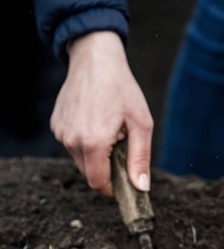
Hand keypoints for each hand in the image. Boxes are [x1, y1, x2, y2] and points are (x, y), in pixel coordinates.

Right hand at [51, 31, 152, 195]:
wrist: (95, 60)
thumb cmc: (122, 89)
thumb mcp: (141, 124)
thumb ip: (140, 158)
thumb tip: (141, 187)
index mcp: (93, 142)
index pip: (98, 182)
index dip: (113, 188)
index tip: (125, 182)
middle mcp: (71, 140)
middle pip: (89, 173)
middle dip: (107, 168)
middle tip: (122, 145)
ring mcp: (61, 132)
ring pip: (81, 159)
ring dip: (97, 154)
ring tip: (110, 129)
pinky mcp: (56, 124)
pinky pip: (72, 144)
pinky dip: (86, 141)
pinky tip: (97, 121)